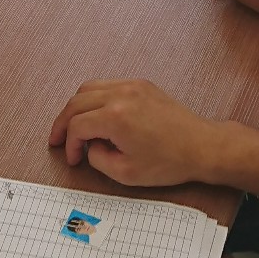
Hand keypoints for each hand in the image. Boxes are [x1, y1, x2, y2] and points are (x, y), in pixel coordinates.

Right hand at [49, 79, 234, 187]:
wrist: (201, 146)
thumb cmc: (169, 161)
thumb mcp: (125, 173)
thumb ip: (97, 159)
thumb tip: (89, 146)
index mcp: (116, 117)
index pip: (77, 125)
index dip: (69, 144)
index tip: (73, 158)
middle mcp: (121, 94)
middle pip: (76, 102)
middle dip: (62, 123)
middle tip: (57, 140)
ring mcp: (132, 85)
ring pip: (89, 88)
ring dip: (76, 107)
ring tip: (73, 127)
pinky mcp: (141, 84)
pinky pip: (107, 85)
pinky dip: (94, 98)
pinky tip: (95, 115)